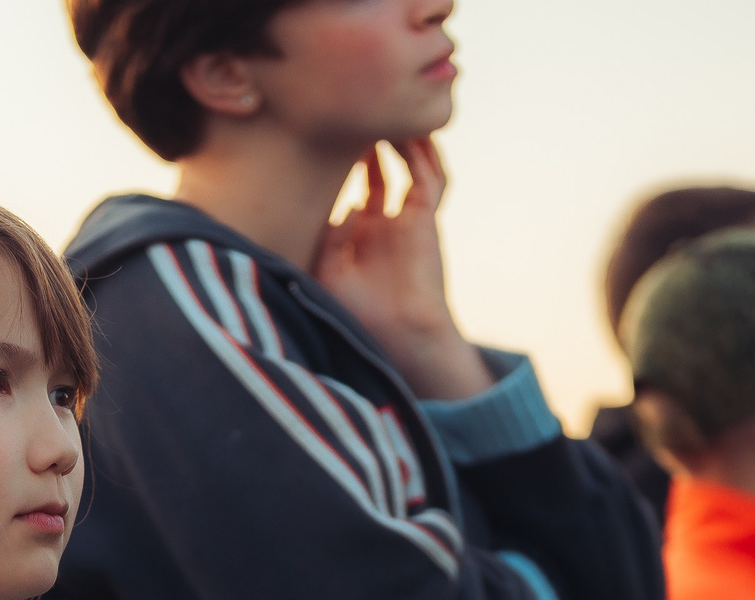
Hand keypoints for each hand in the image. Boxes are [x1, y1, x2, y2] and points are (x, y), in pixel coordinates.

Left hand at [311, 138, 492, 400]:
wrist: (400, 334)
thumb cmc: (359, 313)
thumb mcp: (326, 270)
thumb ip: (327, 235)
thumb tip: (342, 206)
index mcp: (363, 237)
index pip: (358, 191)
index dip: (345, 166)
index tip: (324, 137)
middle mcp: (387, 224)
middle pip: (384, 172)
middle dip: (371, 143)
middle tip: (355, 114)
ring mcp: (409, 220)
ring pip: (412, 167)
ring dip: (401, 140)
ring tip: (384, 111)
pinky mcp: (426, 219)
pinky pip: (430, 178)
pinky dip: (421, 154)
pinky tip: (406, 133)